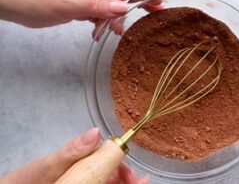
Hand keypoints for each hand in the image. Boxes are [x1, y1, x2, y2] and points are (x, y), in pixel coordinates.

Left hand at [0, 0, 161, 27]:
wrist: (12, 4)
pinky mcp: (82, 3)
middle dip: (136, 2)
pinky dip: (101, 24)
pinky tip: (98, 33)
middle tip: (154, 13)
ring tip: (118, 32)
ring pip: (111, 4)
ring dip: (115, 18)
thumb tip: (123, 10)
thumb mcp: (68, 2)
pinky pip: (99, 13)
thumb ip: (97, 7)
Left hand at [0, 128, 147, 183]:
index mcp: (84, 161)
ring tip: (137, 183)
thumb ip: (73, 150)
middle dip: (130, 177)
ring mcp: (89, 181)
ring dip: (127, 182)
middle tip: (137, 181)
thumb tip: (96, 131)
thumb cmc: (31, 177)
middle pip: (116, 173)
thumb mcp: (51, 163)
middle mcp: (89, 173)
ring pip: (114, 182)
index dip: (123, 163)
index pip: (109, 158)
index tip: (132, 171)